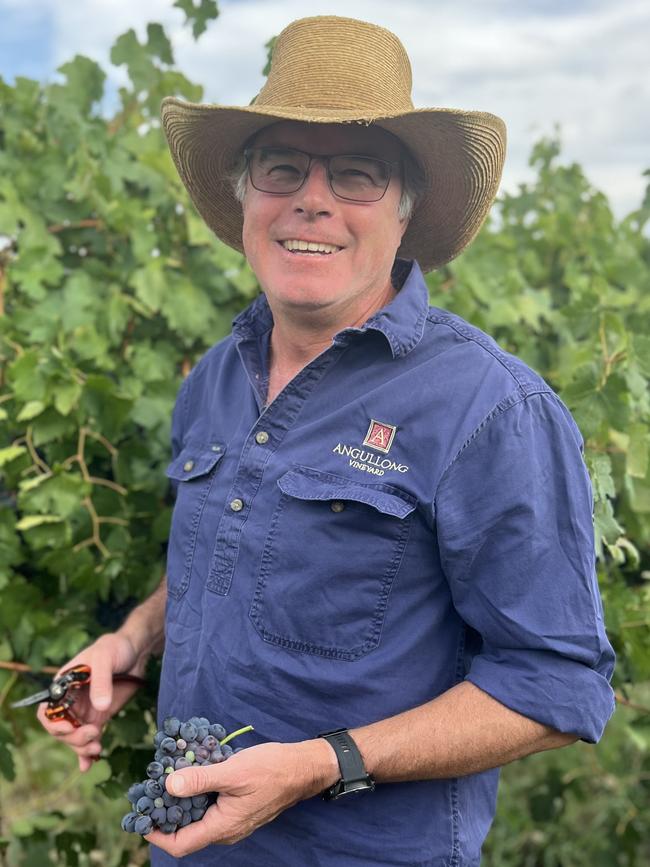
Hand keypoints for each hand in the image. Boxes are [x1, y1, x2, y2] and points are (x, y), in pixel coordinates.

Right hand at [36, 632, 143, 771]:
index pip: (47, 710)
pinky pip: (88, 739)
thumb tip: (100, 707)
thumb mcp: (105, 658)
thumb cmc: (114, 648)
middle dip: (73, 737)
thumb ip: (101, 681)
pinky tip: (89, 764)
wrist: (135, 653)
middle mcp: (70, 701)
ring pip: (74, 737)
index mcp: (63, 686)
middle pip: (60, 729)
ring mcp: (84, 711)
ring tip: (97, 748)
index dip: (53, 723)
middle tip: (94, 734)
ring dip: (81, 747)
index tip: (67, 728)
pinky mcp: (98, 718)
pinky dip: (87, 754)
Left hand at [145, 739, 339, 856]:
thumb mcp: (234, 771)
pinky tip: (195, 773)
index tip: (140, 816)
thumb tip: (169, 785)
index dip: (156, 834)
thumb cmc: (271, 770)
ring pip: (199, 819)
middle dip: (166, 814)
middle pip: (187, 832)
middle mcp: (226, 830)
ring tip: (169, 778)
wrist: (303, 768)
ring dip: (183, 802)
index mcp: (223, 827)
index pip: (180, 844)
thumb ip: (201, 779)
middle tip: (151, 791)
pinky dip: (198, 795)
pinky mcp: (238, 808)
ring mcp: (233, 820)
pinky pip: (211, 808)